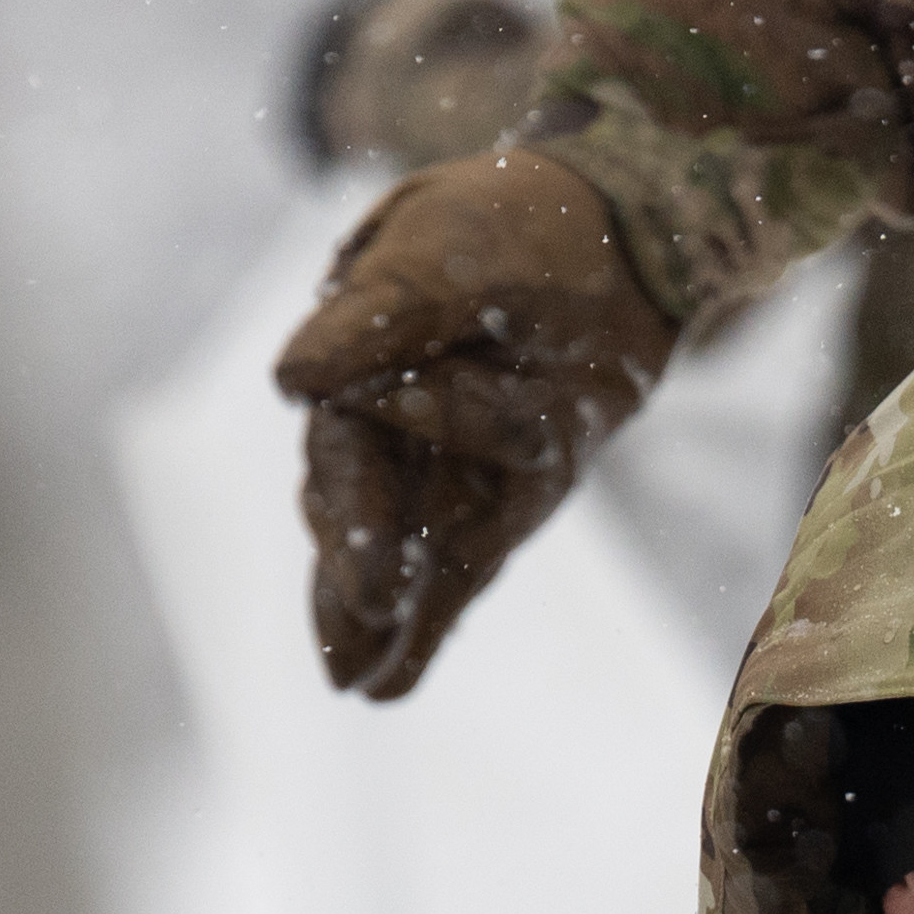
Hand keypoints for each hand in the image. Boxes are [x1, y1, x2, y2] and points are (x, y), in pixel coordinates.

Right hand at [274, 154, 674, 698]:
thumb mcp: (449, 250)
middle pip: (361, 511)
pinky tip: (382, 690)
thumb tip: (293, 379)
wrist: (620, 235)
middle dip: (358, 563)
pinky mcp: (500, 508)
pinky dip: (425, 631)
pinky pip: (456, 576)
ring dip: (376, 618)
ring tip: (353, 678)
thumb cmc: (519, 224)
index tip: (366, 555)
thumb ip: (383, 317)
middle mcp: (391, 427)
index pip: (345, 445)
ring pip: (402, 557)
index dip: (350, 505)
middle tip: (371, 606)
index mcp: (359, 362)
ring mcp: (445, 472)